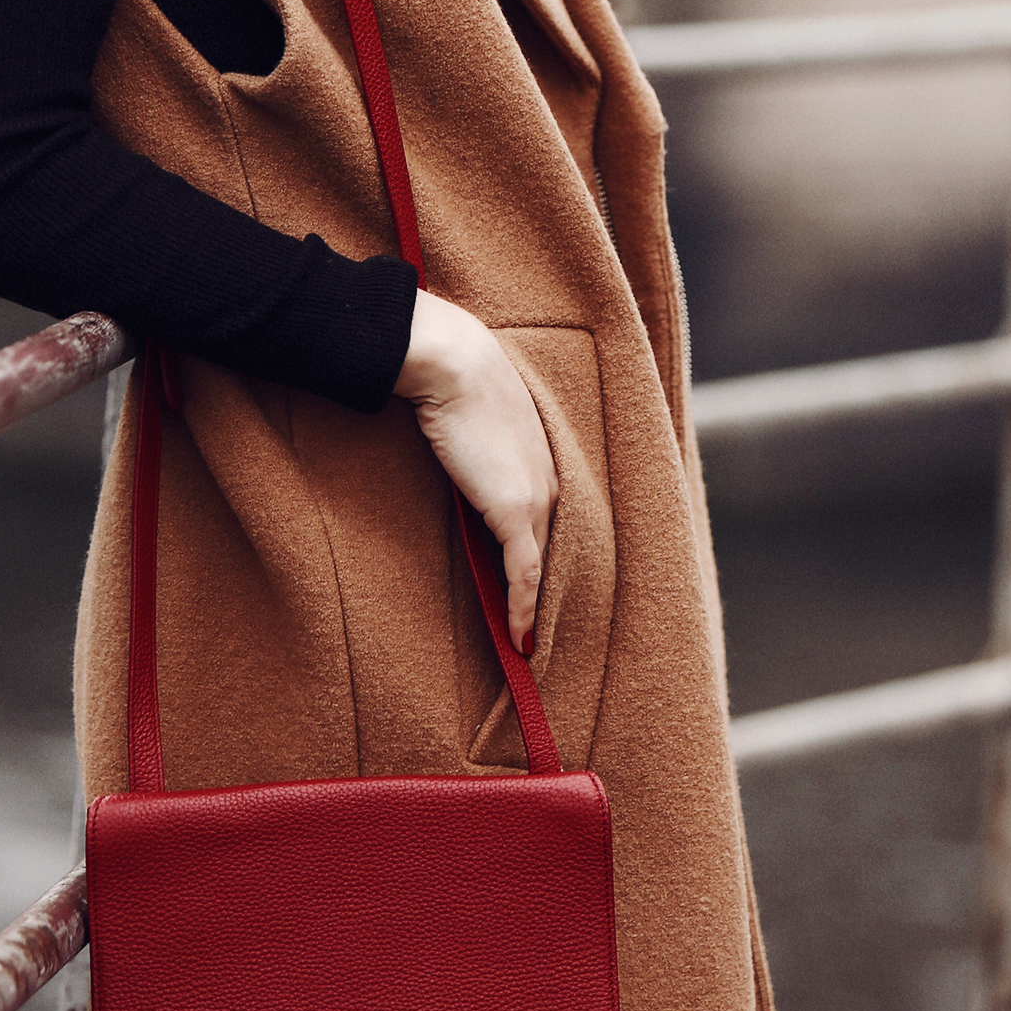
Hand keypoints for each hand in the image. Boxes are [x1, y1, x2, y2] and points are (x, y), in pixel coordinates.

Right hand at [395, 293, 558, 651]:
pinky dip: (523, 608)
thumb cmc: (457, 379)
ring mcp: (537, 498)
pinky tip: (519, 638)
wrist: (456, 363)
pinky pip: (526, 574)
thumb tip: (458, 450)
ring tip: (527, 646)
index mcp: (543, 460)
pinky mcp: (516, 511)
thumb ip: (477, 444)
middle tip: (539, 631)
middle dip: (547, 592)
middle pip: (554, 549)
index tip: (535, 589)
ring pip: (542, 568)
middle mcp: (550, 482)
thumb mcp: (474, 417)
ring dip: (535, 609)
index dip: (543, 559)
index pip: (549, 522)